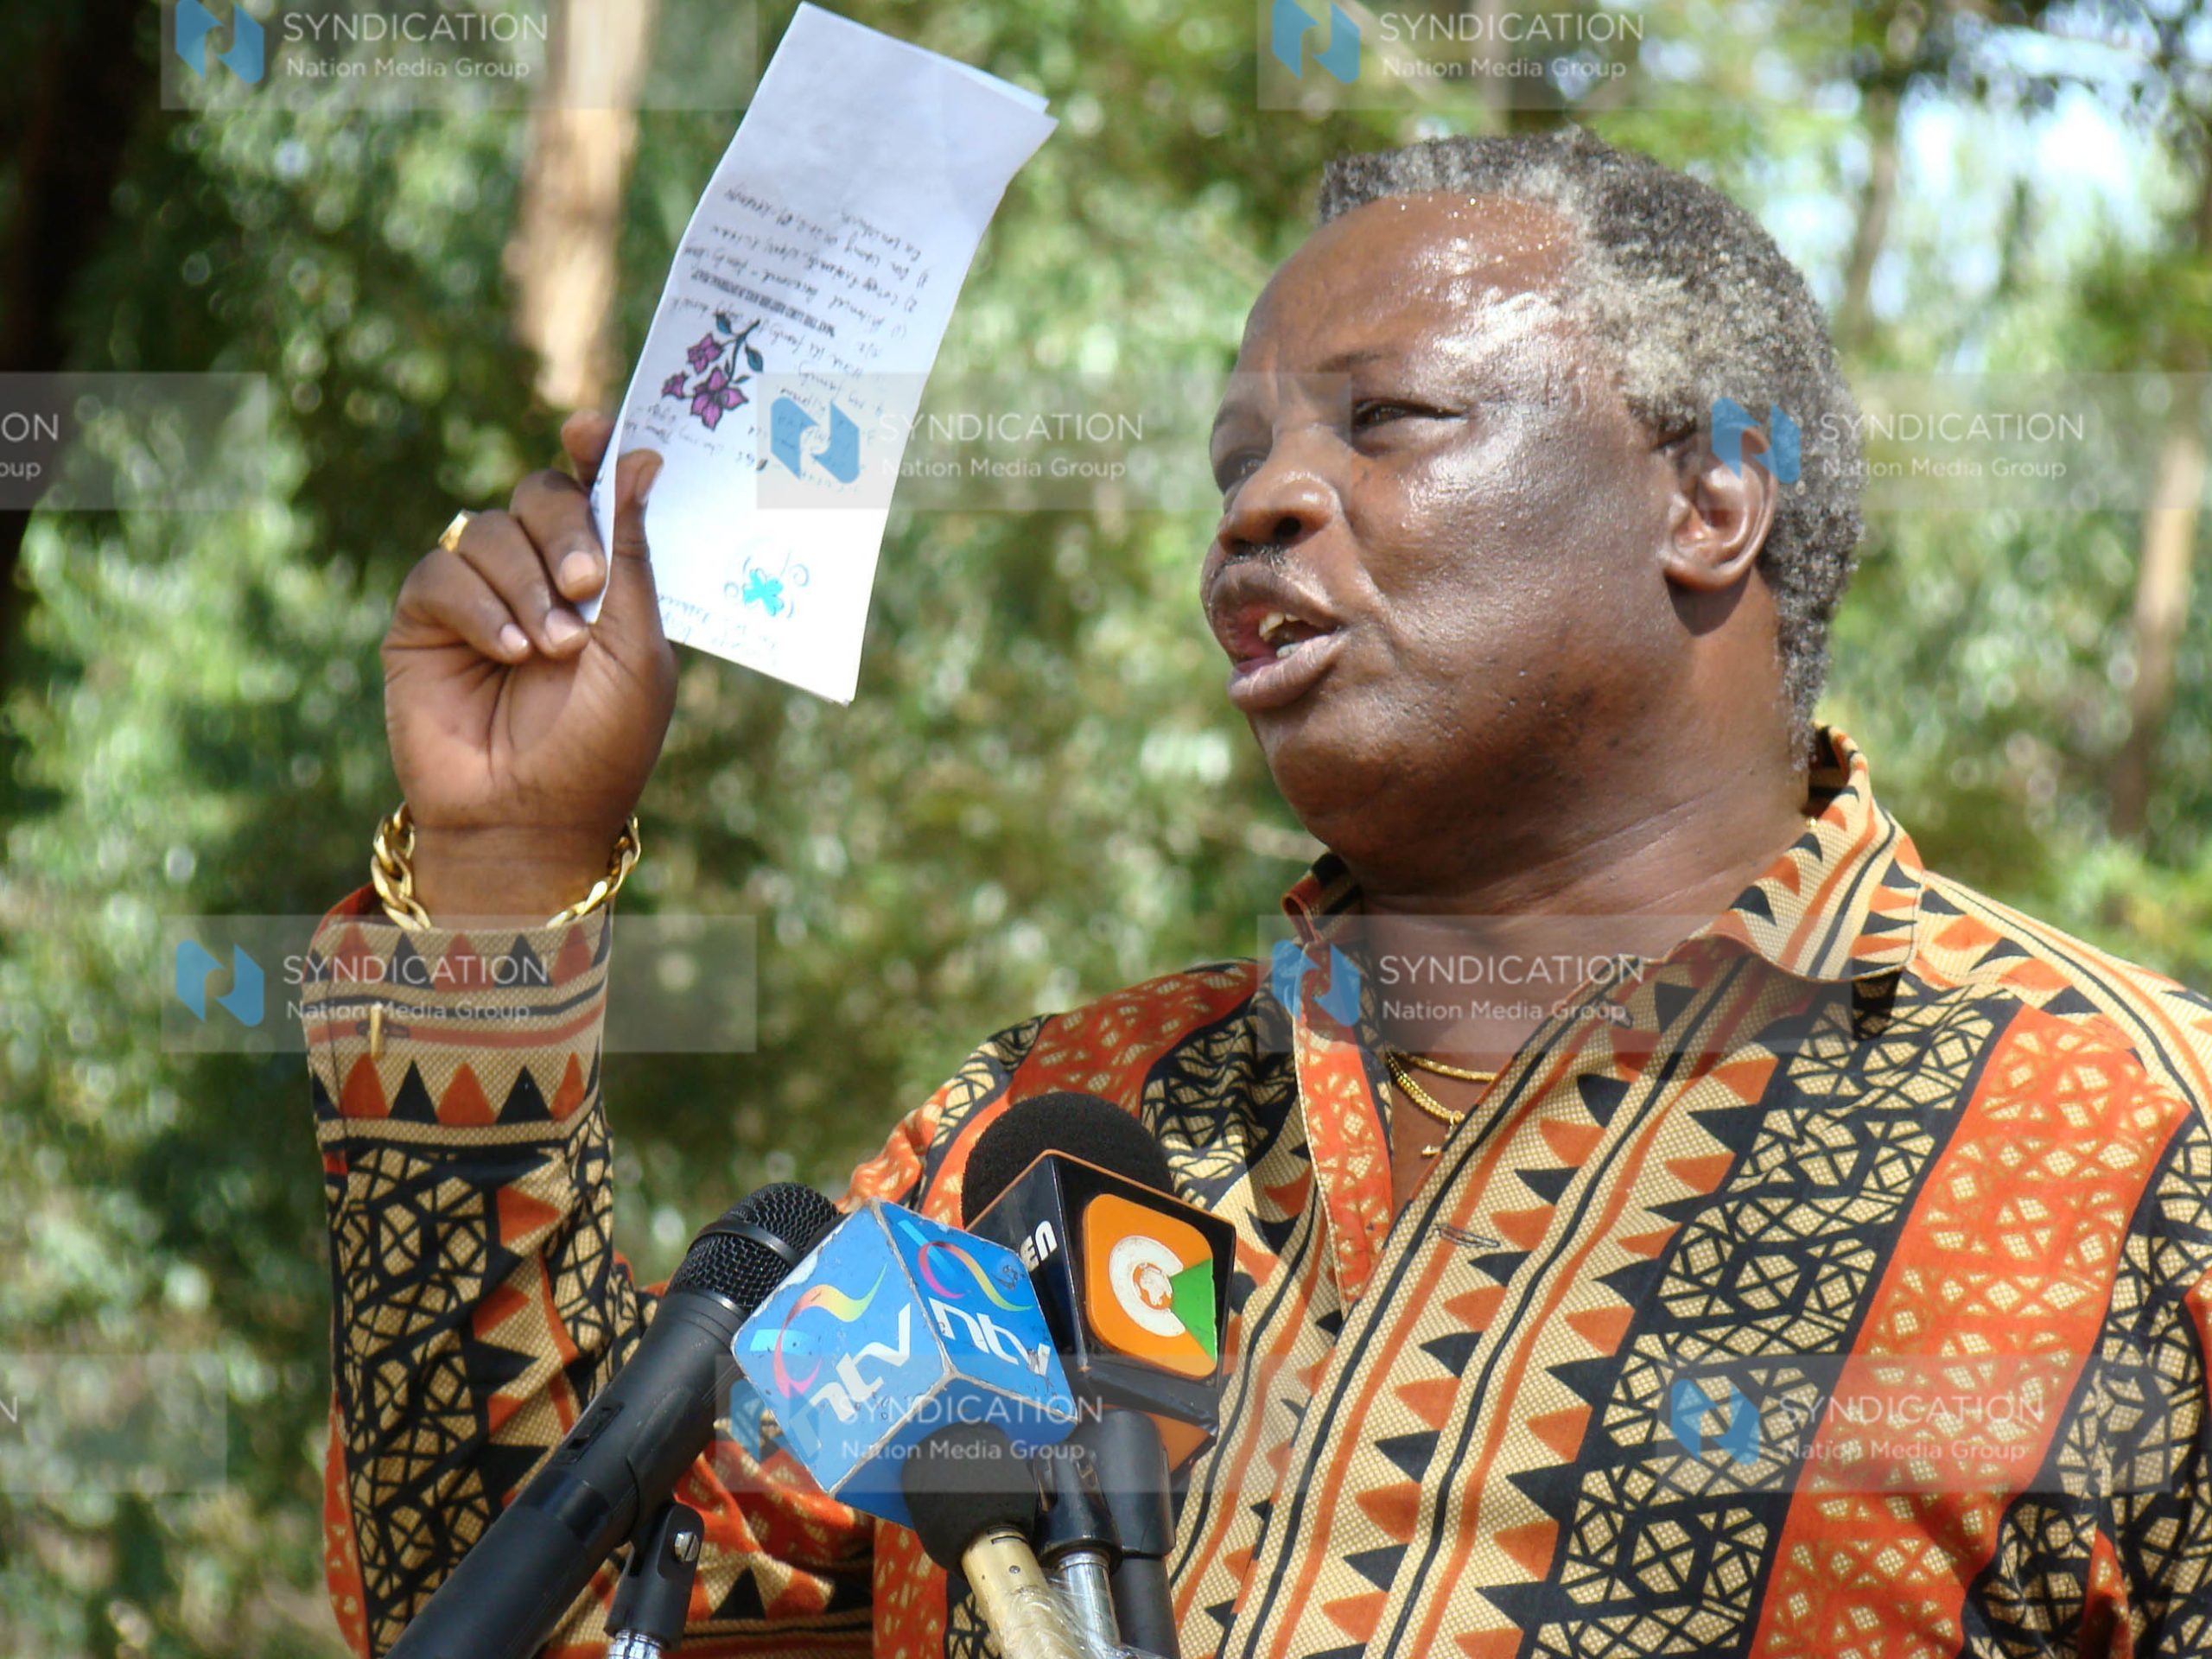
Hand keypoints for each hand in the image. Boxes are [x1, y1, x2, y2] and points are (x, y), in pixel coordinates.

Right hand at [381, 412, 677, 919]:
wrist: (529, 818)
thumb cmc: (599, 744)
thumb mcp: (636, 647)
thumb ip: (632, 553)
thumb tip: (642, 456)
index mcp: (602, 578)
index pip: (592, 490)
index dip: (591, 448)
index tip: (589, 428)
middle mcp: (541, 575)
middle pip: (540, 495)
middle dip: (565, 529)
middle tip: (585, 584)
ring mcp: (481, 594)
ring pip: (489, 529)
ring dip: (526, 585)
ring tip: (549, 651)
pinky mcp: (426, 619)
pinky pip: (442, 571)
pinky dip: (478, 606)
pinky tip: (504, 653)